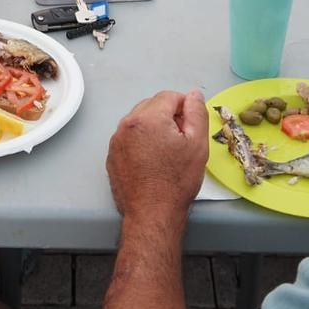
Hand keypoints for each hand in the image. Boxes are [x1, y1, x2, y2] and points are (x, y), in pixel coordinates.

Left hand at [106, 90, 208, 220]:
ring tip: (165, 153)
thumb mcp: (197, 144)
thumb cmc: (177, 180)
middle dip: (168, 116)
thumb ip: (197, 112)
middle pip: (152, 106)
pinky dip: (140, 141)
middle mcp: (127, 124)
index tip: (190, 128)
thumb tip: (194, 94)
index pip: (170, 96)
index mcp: (148, 117)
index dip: (185, 108)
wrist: (152, 214)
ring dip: (153, 128)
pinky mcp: (111, 155)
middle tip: (180, 141)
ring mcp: (116, 140)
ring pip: (139, 121)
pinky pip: (129, 137)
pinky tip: (151, 161)